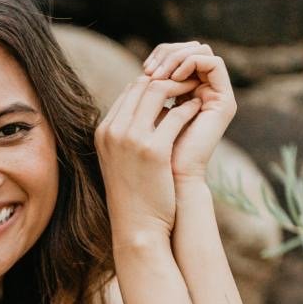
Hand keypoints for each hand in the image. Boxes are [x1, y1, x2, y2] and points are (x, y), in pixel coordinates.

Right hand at [94, 69, 202, 239]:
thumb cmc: (134, 195)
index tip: (172, 85)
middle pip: (141, 84)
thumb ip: (128, 134)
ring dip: (180, 86)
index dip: (153, 82)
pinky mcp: (153, 150)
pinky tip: (198, 108)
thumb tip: (147, 111)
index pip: (129, 91)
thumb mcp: (121, 160)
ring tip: (195, 88)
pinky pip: (175, 114)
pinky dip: (189, 107)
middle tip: (187, 78)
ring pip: (157, 91)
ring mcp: (131, 139)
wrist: (137, 226)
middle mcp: (113, 131)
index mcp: (104, 131)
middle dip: (167, 77)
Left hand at [140, 41, 236, 184]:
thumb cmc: (155, 158)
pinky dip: (191, 63)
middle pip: (191, 49)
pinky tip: (172, 78)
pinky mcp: (225, 101)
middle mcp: (205, 92)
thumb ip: (149, 96)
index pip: (178, 57)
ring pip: (202, 51)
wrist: (174, 183)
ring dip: (177, 57)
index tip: (143, 68)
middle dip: (168, 53)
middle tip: (150, 68)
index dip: (160, 56)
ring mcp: (217, 96)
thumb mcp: (146, 119)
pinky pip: (212, 63)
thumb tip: (142, 71)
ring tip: (159, 73)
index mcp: (188, 95)